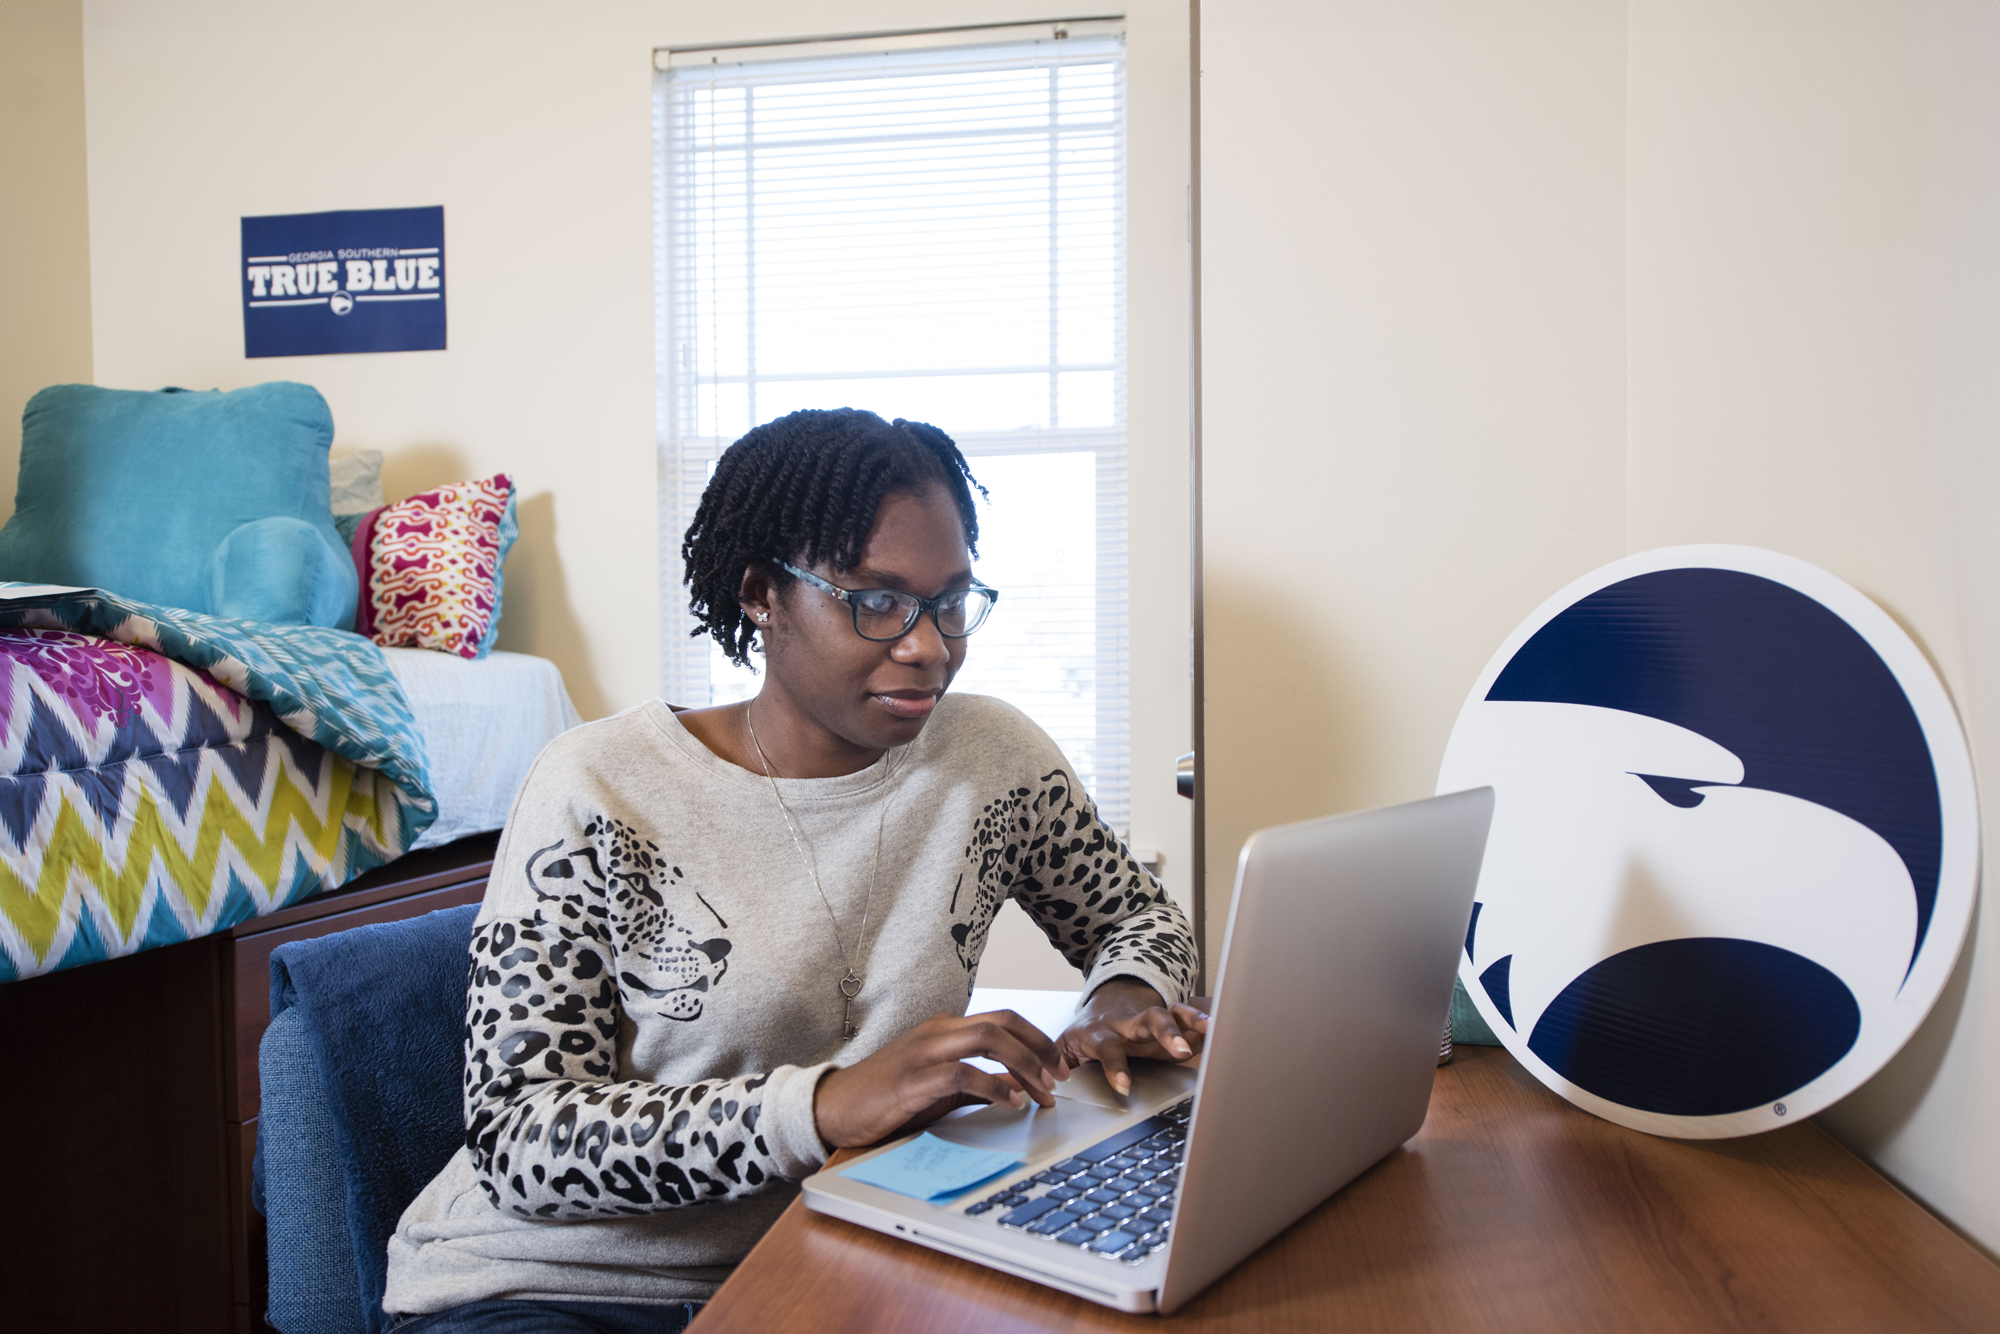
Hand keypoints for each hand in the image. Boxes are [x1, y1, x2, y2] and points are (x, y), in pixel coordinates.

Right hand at [813, 1010, 1070, 1148]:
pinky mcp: (914, 1080)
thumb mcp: (940, 1085)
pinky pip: (963, 1074)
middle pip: (1002, 1022)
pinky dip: (994, 1086)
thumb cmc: (888, 1096)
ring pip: (988, 1039)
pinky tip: (1011, 1103)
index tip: (1060, 1066)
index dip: (1038, 1039)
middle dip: (1040, 1047)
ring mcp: (925, 1052)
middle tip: (1061, 1077)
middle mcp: (938, 1032)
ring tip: (1043, 1090)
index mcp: (945, 1028)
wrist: (834, 1107)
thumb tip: (1017, 1084)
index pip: (1003, 1019)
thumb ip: (978, 1079)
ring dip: (1024, 1064)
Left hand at [1057, 978, 1212, 1097]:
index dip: (1115, 1067)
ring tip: (1211, 1030)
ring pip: (1169, 1015)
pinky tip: (1218, 1026)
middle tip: (1180, 1051)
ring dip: (1189, 1024)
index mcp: (1100, 1032)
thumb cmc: (1088, 1033)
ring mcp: (1148, 1017)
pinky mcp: (1167, 1015)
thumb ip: (1047, 1067)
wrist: (1108, 1000)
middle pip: (1146, 1023)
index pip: (1107, 1049)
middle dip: (1164, 1034)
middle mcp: (1127, 1022)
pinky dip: (1202, 1019)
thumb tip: (1024, 1086)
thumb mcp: (1065, 1047)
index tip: (1123, 1087)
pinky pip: (1186, 1013)